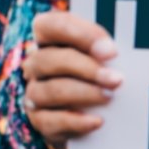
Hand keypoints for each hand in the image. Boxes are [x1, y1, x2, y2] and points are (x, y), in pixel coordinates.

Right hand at [22, 10, 122, 146]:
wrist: (86, 107)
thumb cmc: (95, 68)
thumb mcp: (99, 51)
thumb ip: (101, 46)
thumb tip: (110, 52)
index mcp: (46, 36)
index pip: (54, 26)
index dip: (82, 36)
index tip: (111, 51)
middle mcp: (35, 63)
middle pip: (49, 60)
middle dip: (86, 69)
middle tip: (116, 79)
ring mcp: (33, 92)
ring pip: (49, 91)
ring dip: (83, 94)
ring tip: (109, 97)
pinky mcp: (39, 120)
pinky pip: (51, 121)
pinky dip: (75, 122)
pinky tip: (97, 121)